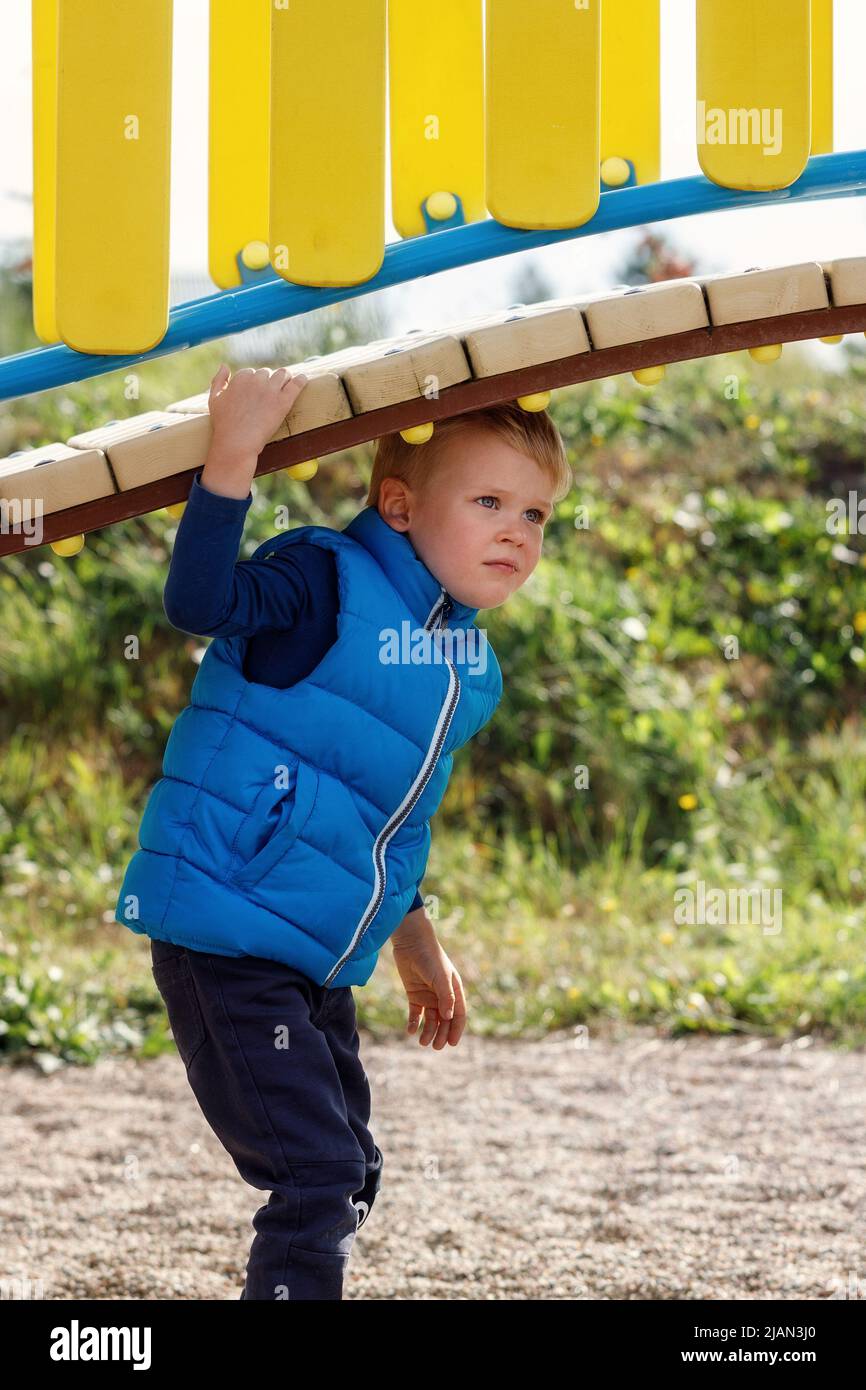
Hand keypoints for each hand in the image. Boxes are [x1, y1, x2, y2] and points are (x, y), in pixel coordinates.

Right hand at [200, 364, 308, 498]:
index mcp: (240, 377)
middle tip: (270, 396)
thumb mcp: (214, 399)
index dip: (255, 383)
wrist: (236, 442)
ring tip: (286, 385)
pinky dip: (301, 380)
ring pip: (283, 374)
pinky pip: (296, 384)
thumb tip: (224, 365)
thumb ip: (218, 380)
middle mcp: (256, 380)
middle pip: (267, 373)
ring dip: (285, 378)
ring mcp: (271, 390)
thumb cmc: (224, 424)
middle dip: (269, 382)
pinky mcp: (283, 401)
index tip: (256, 394)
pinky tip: (303, 379)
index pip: (252, 372)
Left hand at [392, 921, 466, 1048]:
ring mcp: (428, 995)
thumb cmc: (430, 957)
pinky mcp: (414, 994)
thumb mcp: (440, 977)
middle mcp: (442, 995)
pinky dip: (414, 1023)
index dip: (456, 1030)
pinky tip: (410, 1031)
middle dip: (441, 1034)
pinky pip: (415, 1013)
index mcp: (454, 990)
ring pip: (430, 1019)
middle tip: (436, 1047)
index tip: (451, 1043)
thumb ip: (446, 996)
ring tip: (422, 1042)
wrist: (411, 943)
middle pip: (444, 1020)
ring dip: (428, 1031)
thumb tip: (449, 1017)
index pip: (458, 1015)